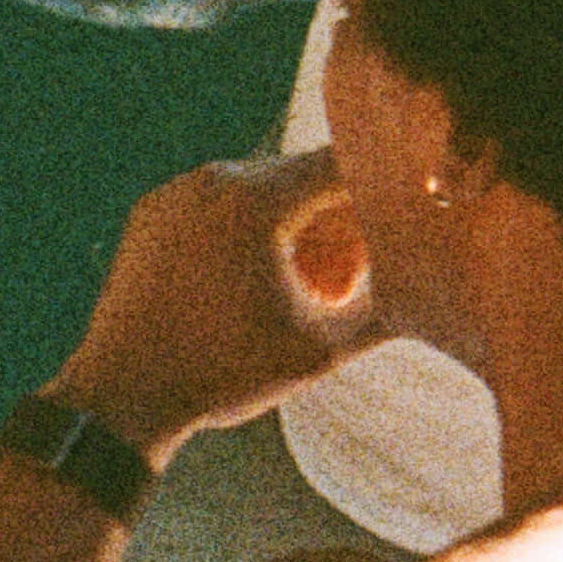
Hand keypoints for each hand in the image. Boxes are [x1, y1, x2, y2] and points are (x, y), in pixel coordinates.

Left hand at [60, 144, 383, 454]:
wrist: (121, 396)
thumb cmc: (224, 375)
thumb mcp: (320, 350)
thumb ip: (385, 314)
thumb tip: (441, 296)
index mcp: (257, 199)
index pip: (343, 165)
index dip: (383, 183)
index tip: (410, 205)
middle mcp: (214, 179)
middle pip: (300, 174)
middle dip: (336, 210)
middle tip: (355, 263)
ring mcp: (176, 191)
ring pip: (257, 186)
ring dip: (290, 217)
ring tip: (303, 274)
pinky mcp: (151, 210)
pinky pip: (214, 202)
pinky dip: (243, 224)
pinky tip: (253, 271)